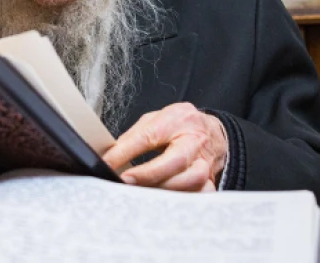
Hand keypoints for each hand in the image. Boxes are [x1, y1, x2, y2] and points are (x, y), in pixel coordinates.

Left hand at [101, 102, 227, 191]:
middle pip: (175, 161)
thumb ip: (135, 135)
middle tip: (125, 180)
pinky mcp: (210, 180)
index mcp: (178, 120)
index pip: (148, 136)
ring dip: (162, 189)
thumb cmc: (180, 125)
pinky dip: (181, 199)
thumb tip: (111, 155)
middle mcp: (194, 141)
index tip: (107, 163)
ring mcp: (205, 162)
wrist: (212, 133)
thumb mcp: (156, 119)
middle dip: (148, 174)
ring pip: (190, 181)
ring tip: (141, 192)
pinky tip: (164, 200)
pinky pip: (200, 195)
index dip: (125, 151)